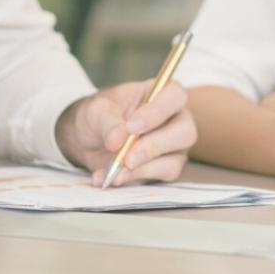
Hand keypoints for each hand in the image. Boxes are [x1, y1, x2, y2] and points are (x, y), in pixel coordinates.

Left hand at [56, 80, 195, 186]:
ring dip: (144, 168)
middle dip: (154, 147)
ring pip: (175, 160)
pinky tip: (113, 178)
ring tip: (115, 171)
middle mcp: (175, 118)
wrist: (90, 140)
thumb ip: (108, 122)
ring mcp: (174, 146)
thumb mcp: (96, 111)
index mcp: (162, 93)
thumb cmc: (100, 116)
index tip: (131, 127)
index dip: (157, 112)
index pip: (175, 96)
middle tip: (127, 157)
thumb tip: (118, 140)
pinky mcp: (166, 167)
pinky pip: (160, 177)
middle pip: (185, 132)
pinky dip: (135, 179)